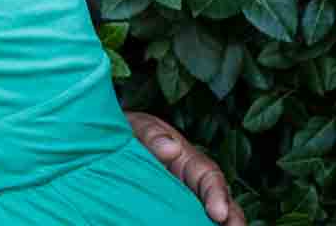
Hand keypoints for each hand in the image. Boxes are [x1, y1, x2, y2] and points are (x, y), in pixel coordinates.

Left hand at [127, 111, 245, 225]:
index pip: (209, 176)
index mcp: (188, 159)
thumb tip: (171, 148)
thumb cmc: (131, 132)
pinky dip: (190, 223)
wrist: (111, 141)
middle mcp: (192, 182)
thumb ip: (152, 134)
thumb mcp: (139, 127)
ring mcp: (183, 198)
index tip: (218, 213)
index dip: (217, 195)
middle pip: (219, 202)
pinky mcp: (170, 209)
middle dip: (231, 219)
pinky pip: (183, 218)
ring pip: (204, 215)